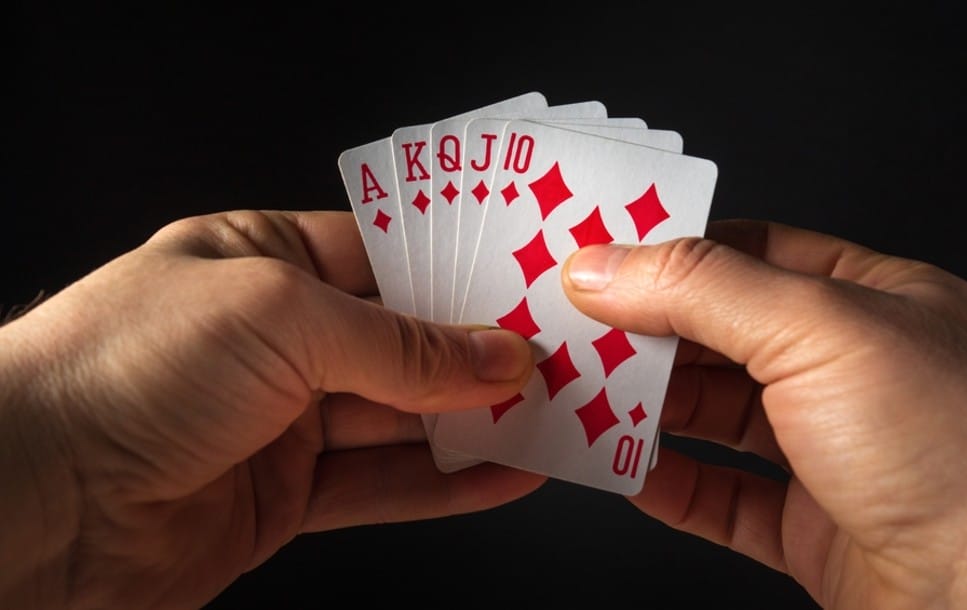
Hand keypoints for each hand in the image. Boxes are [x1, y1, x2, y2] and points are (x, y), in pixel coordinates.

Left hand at [0, 210, 544, 608]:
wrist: (27, 504)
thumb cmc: (119, 372)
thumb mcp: (279, 320)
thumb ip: (399, 345)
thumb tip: (494, 355)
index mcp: (261, 261)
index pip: (386, 258)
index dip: (461, 277)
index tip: (531, 291)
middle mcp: (273, 340)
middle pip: (404, 344)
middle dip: (481, 355)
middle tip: (561, 360)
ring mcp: (280, 421)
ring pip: (404, 421)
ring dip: (478, 424)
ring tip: (555, 419)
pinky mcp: (283, 498)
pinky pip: (382, 487)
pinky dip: (448, 486)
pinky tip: (505, 475)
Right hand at [562, 220, 966, 608]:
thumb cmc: (959, 451)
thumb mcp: (819, 330)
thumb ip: (703, 289)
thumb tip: (606, 265)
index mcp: (872, 302)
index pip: (750, 254)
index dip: (670, 253)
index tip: (598, 259)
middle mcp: (853, 374)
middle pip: (722, 337)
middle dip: (646, 334)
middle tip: (569, 328)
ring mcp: (833, 453)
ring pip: (715, 419)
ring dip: (647, 410)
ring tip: (581, 397)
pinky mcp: (813, 528)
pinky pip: (721, 497)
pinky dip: (668, 483)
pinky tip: (626, 471)